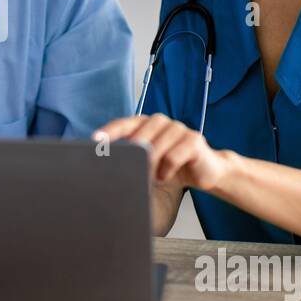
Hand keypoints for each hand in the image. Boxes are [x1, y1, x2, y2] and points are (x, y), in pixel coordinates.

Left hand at [95, 114, 230, 192]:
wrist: (205, 171)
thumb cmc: (172, 167)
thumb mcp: (148, 163)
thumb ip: (131, 159)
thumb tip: (108, 168)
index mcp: (145, 124)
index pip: (123, 124)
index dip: (108, 132)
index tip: (95, 142)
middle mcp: (160, 121)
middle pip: (139, 138)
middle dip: (133, 160)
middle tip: (133, 175)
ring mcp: (178, 128)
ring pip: (155, 148)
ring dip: (151, 169)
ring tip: (154, 178)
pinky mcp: (193, 139)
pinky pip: (172, 157)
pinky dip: (166, 172)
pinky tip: (167, 176)